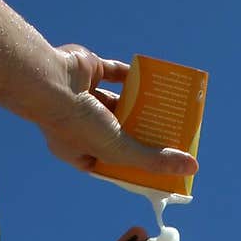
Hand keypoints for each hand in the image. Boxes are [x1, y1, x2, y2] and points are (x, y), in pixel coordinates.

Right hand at [42, 44, 198, 178]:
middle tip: (169, 135)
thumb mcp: (119, 150)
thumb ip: (153, 161)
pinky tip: (152, 79)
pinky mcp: (88, 71)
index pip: (111, 163)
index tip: (156, 166)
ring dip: (141, 105)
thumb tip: (191, 169)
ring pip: (119, 103)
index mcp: (78, 150)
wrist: (49, 81)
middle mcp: (79, 125)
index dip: (133, 165)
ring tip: (167, 109)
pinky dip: (133, 76)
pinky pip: (115, 73)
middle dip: (142, 134)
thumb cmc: (78, 124)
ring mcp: (82, 97)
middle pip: (119, 132)